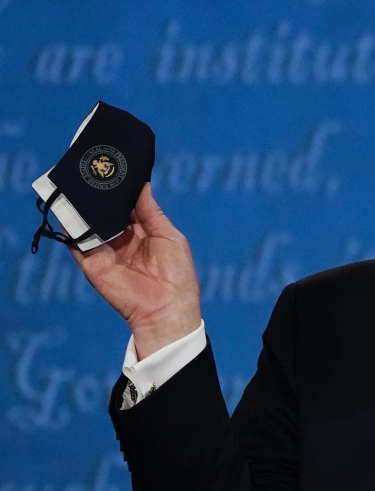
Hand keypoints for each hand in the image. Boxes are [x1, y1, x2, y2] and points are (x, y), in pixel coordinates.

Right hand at [69, 183, 200, 358]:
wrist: (166, 309)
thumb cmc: (177, 275)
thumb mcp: (169, 237)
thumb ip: (152, 212)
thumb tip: (142, 185)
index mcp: (142, 232)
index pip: (125, 205)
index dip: (120, 188)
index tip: (114, 166)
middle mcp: (121, 239)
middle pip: (105, 211)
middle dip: (100, 194)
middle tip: (93, 169)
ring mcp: (104, 251)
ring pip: (89, 223)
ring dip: (83, 205)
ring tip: (79, 182)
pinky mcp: (91, 263)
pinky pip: (76, 242)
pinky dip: (70, 226)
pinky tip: (68, 207)